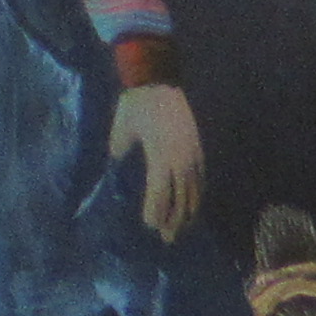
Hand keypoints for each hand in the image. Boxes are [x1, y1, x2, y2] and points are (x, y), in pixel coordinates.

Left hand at [111, 82, 204, 239]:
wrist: (158, 77)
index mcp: (161, 155)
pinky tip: (192, 205)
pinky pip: (200, 178)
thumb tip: (116, 172)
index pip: (160, 192)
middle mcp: (181, 158)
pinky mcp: (198, 147)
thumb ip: (120, 152)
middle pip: (181, 197)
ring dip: (188, 212)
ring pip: (194, 191)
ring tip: (181, 228)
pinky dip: (197, 195)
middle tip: (167, 239)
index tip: (149, 227)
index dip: (156, 212)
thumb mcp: (122, 130)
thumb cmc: (135, 103)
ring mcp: (193, 153)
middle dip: (174, 220)